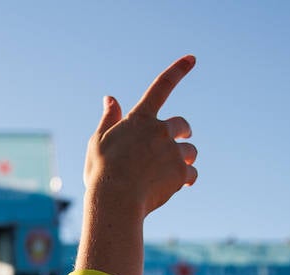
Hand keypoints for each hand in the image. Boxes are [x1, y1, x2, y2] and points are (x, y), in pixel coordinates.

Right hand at [85, 56, 198, 216]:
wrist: (115, 201)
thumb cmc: (102, 172)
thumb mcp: (98, 143)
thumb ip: (109, 120)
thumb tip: (110, 98)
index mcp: (139, 120)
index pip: (161, 87)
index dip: (177, 70)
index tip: (192, 58)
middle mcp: (160, 130)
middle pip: (181, 125)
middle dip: (182, 132)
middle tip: (182, 138)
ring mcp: (173, 151)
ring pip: (189, 151)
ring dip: (184, 158)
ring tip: (168, 173)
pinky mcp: (181, 172)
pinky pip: (191, 173)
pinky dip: (186, 179)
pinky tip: (175, 186)